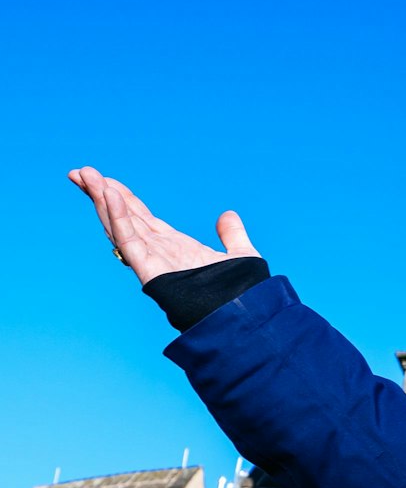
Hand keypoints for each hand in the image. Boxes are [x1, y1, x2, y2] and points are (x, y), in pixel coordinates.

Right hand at [68, 166, 257, 286]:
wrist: (242, 315)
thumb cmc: (240, 293)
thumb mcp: (239, 254)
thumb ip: (232, 234)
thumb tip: (228, 215)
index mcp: (174, 246)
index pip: (141, 217)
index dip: (123, 198)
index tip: (106, 180)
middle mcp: (158, 251)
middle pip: (124, 217)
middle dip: (102, 194)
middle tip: (81, 172)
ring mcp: (151, 260)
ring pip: (119, 225)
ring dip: (101, 200)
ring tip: (84, 176)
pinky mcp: (149, 269)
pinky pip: (129, 240)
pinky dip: (118, 218)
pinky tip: (108, 196)